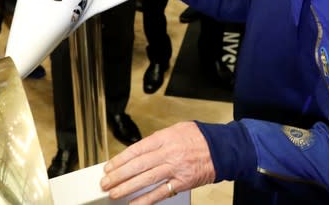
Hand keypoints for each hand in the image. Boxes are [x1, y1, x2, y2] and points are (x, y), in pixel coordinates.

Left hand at [100, 122, 215, 204]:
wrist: (222, 149)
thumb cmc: (200, 138)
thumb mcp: (177, 130)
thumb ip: (158, 140)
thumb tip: (139, 150)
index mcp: (165, 138)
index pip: (137, 149)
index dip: (120, 159)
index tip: (109, 166)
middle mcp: (168, 153)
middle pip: (138, 165)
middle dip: (119, 175)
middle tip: (106, 182)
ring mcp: (175, 168)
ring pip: (146, 179)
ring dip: (127, 188)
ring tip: (114, 193)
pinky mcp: (182, 182)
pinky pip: (161, 193)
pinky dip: (146, 200)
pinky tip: (134, 204)